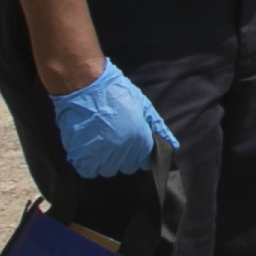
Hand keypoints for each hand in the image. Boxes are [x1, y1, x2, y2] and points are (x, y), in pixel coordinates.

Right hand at [48, 61, 170, 178]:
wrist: (86, 85)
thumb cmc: (116, 91)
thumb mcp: (143, 106)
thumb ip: (158, 128)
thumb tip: (173, 145)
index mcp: (140, 141)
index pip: (144, 162)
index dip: (138, 154)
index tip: (130, 144)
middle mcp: (123, 152)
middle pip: (126, 168)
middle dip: (121, 157)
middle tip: (113, 140)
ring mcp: (102, 156)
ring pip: (107, 170)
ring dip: (103, 161)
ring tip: (99, 142)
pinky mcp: (82, 156)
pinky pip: (87, 171)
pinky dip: (87, 163)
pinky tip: (86, 149)